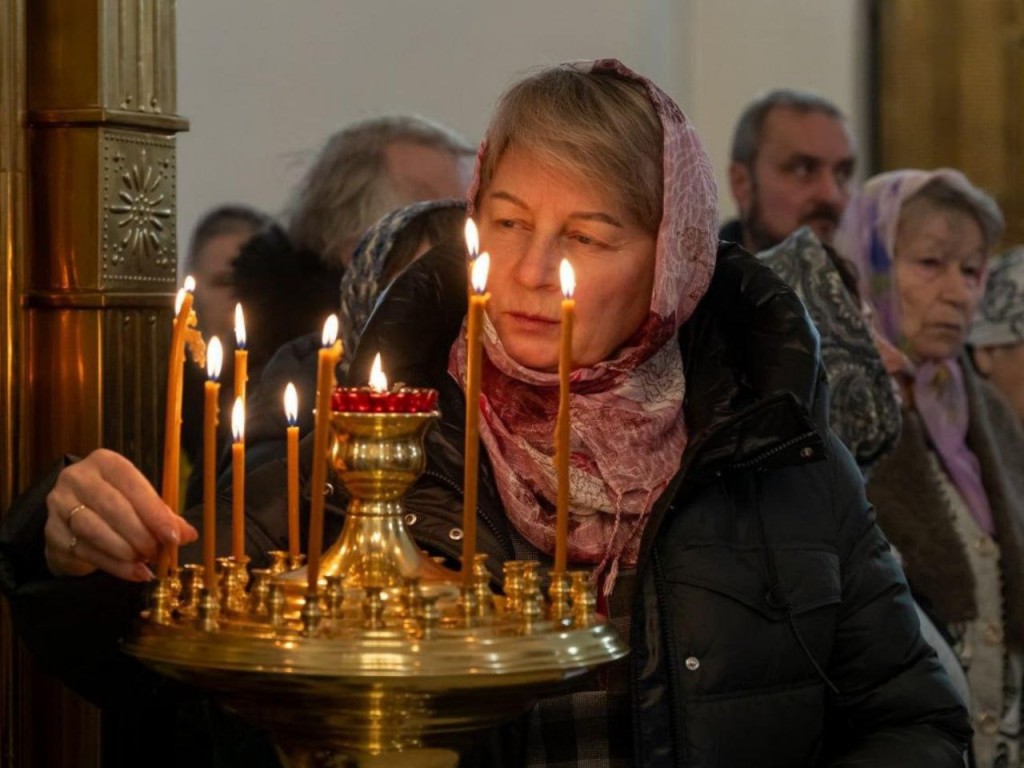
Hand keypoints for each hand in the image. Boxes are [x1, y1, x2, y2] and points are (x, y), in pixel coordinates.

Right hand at [44, 449, 197, 580]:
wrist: (74, 523)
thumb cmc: (115, 507)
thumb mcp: (141, 505)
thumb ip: (164, 517)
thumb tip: (188, 535)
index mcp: (105, 462)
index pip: (131, 483)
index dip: (154, 511)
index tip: (172, 536)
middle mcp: (77, 478)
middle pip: (111, 505)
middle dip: (139, 533)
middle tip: (158, 553)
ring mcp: (59, 505)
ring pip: (93, 529)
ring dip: (124, 550)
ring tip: (145, 564)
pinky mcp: (51, 532)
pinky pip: (83, 550)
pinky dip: (112, 565)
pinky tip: (132, 572)